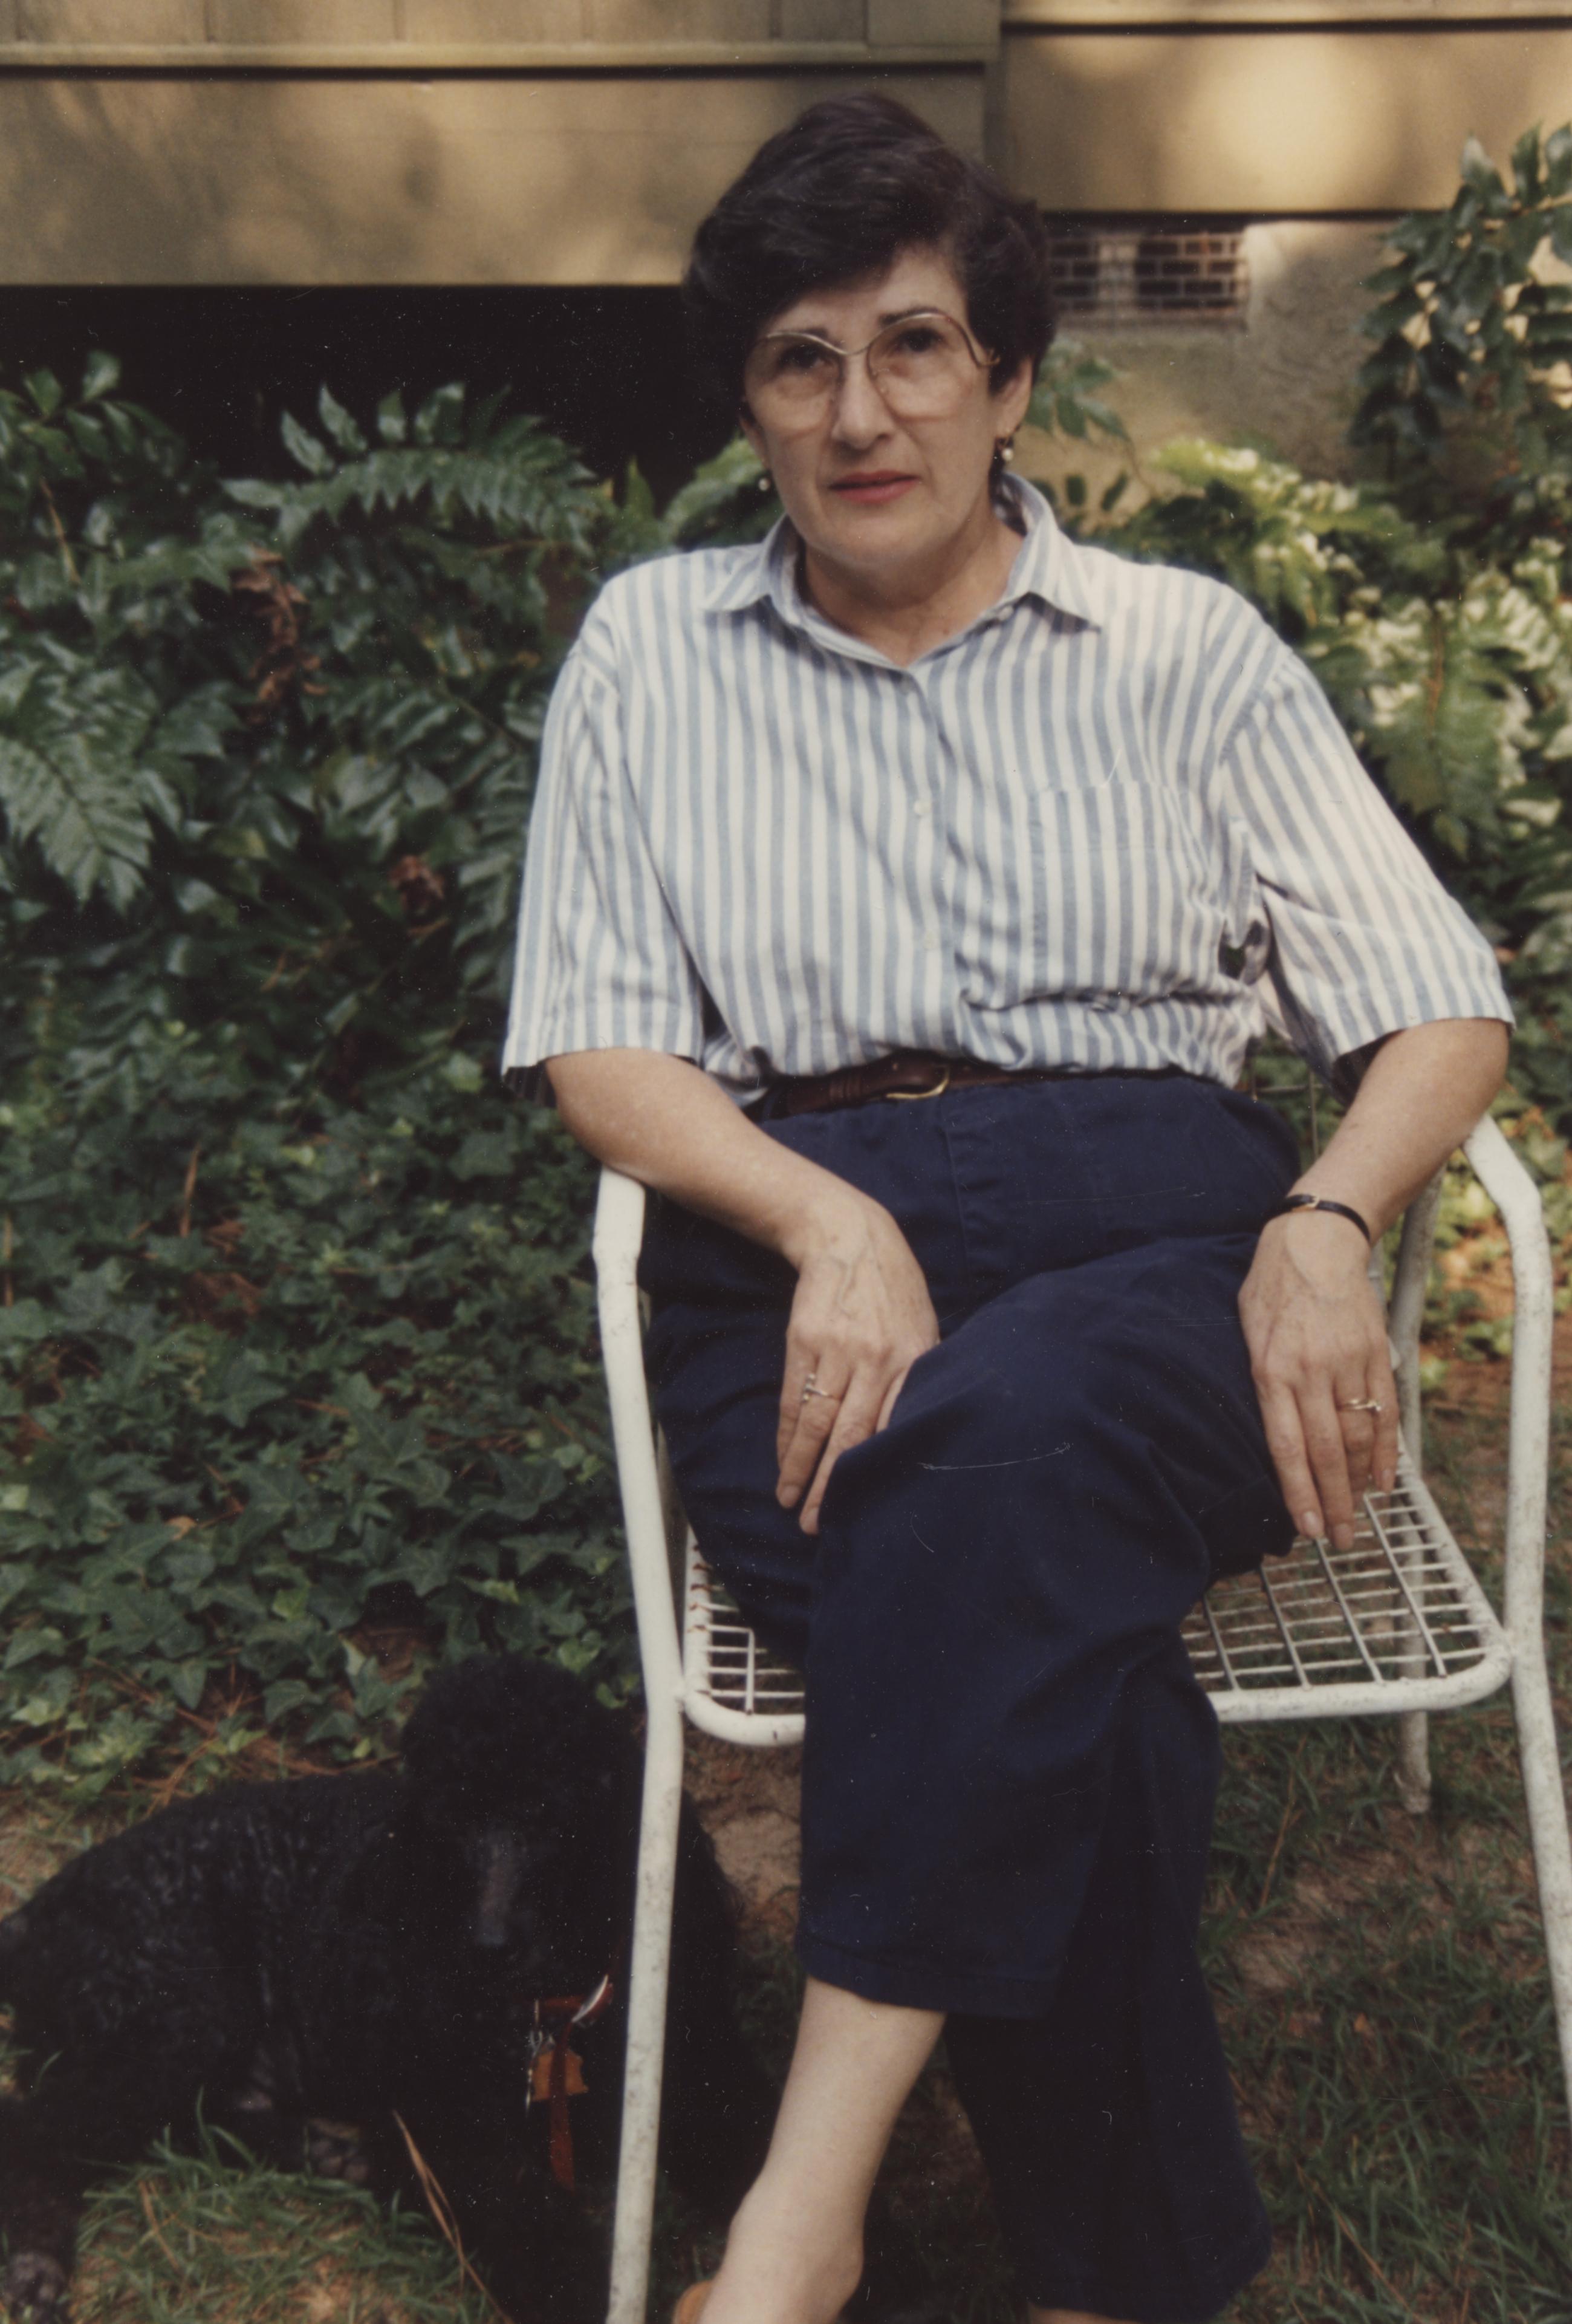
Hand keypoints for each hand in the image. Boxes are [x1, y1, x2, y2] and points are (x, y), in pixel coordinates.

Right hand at [774, 1194, 939, 1534]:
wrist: (850, 1237)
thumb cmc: (892, 1290)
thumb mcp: (922, 1328)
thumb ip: (916, 1377)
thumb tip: (915, 1432)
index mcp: (914, 1360)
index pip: (893, 1429)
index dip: (875, 1473)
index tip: (868, 1510)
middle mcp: (878, 1360)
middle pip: (852, 1436)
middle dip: (833, 1486)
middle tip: (818, 1525)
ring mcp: (838, 1350)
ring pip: (818, 1424)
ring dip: (801, 1469)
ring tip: (791, 1502)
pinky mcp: (805, 1341)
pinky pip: (795, 1400)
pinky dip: (788, 1436)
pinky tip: (784, 1461)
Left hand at [1238, 1210, 1399, 1549]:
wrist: (1317, 1239)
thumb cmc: (1271, 1286)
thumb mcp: (1246, 1331)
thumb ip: (1259, 1381)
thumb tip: (1266, 1431)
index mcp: (1271, 1370)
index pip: (1286, 1446)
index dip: (1299, 1492)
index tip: (1306, 1529)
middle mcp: (1311, 1372)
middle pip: (1327, 1452)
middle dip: (1334, 1503)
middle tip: (1340, 1541)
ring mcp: (1347, 1363)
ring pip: (1359, 1436)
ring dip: (1360, 1483)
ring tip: (1358, 1516)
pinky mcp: (1375, 1353)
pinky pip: (1384, 1411)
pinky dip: (1387, 1449)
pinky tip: (1385, 1480)